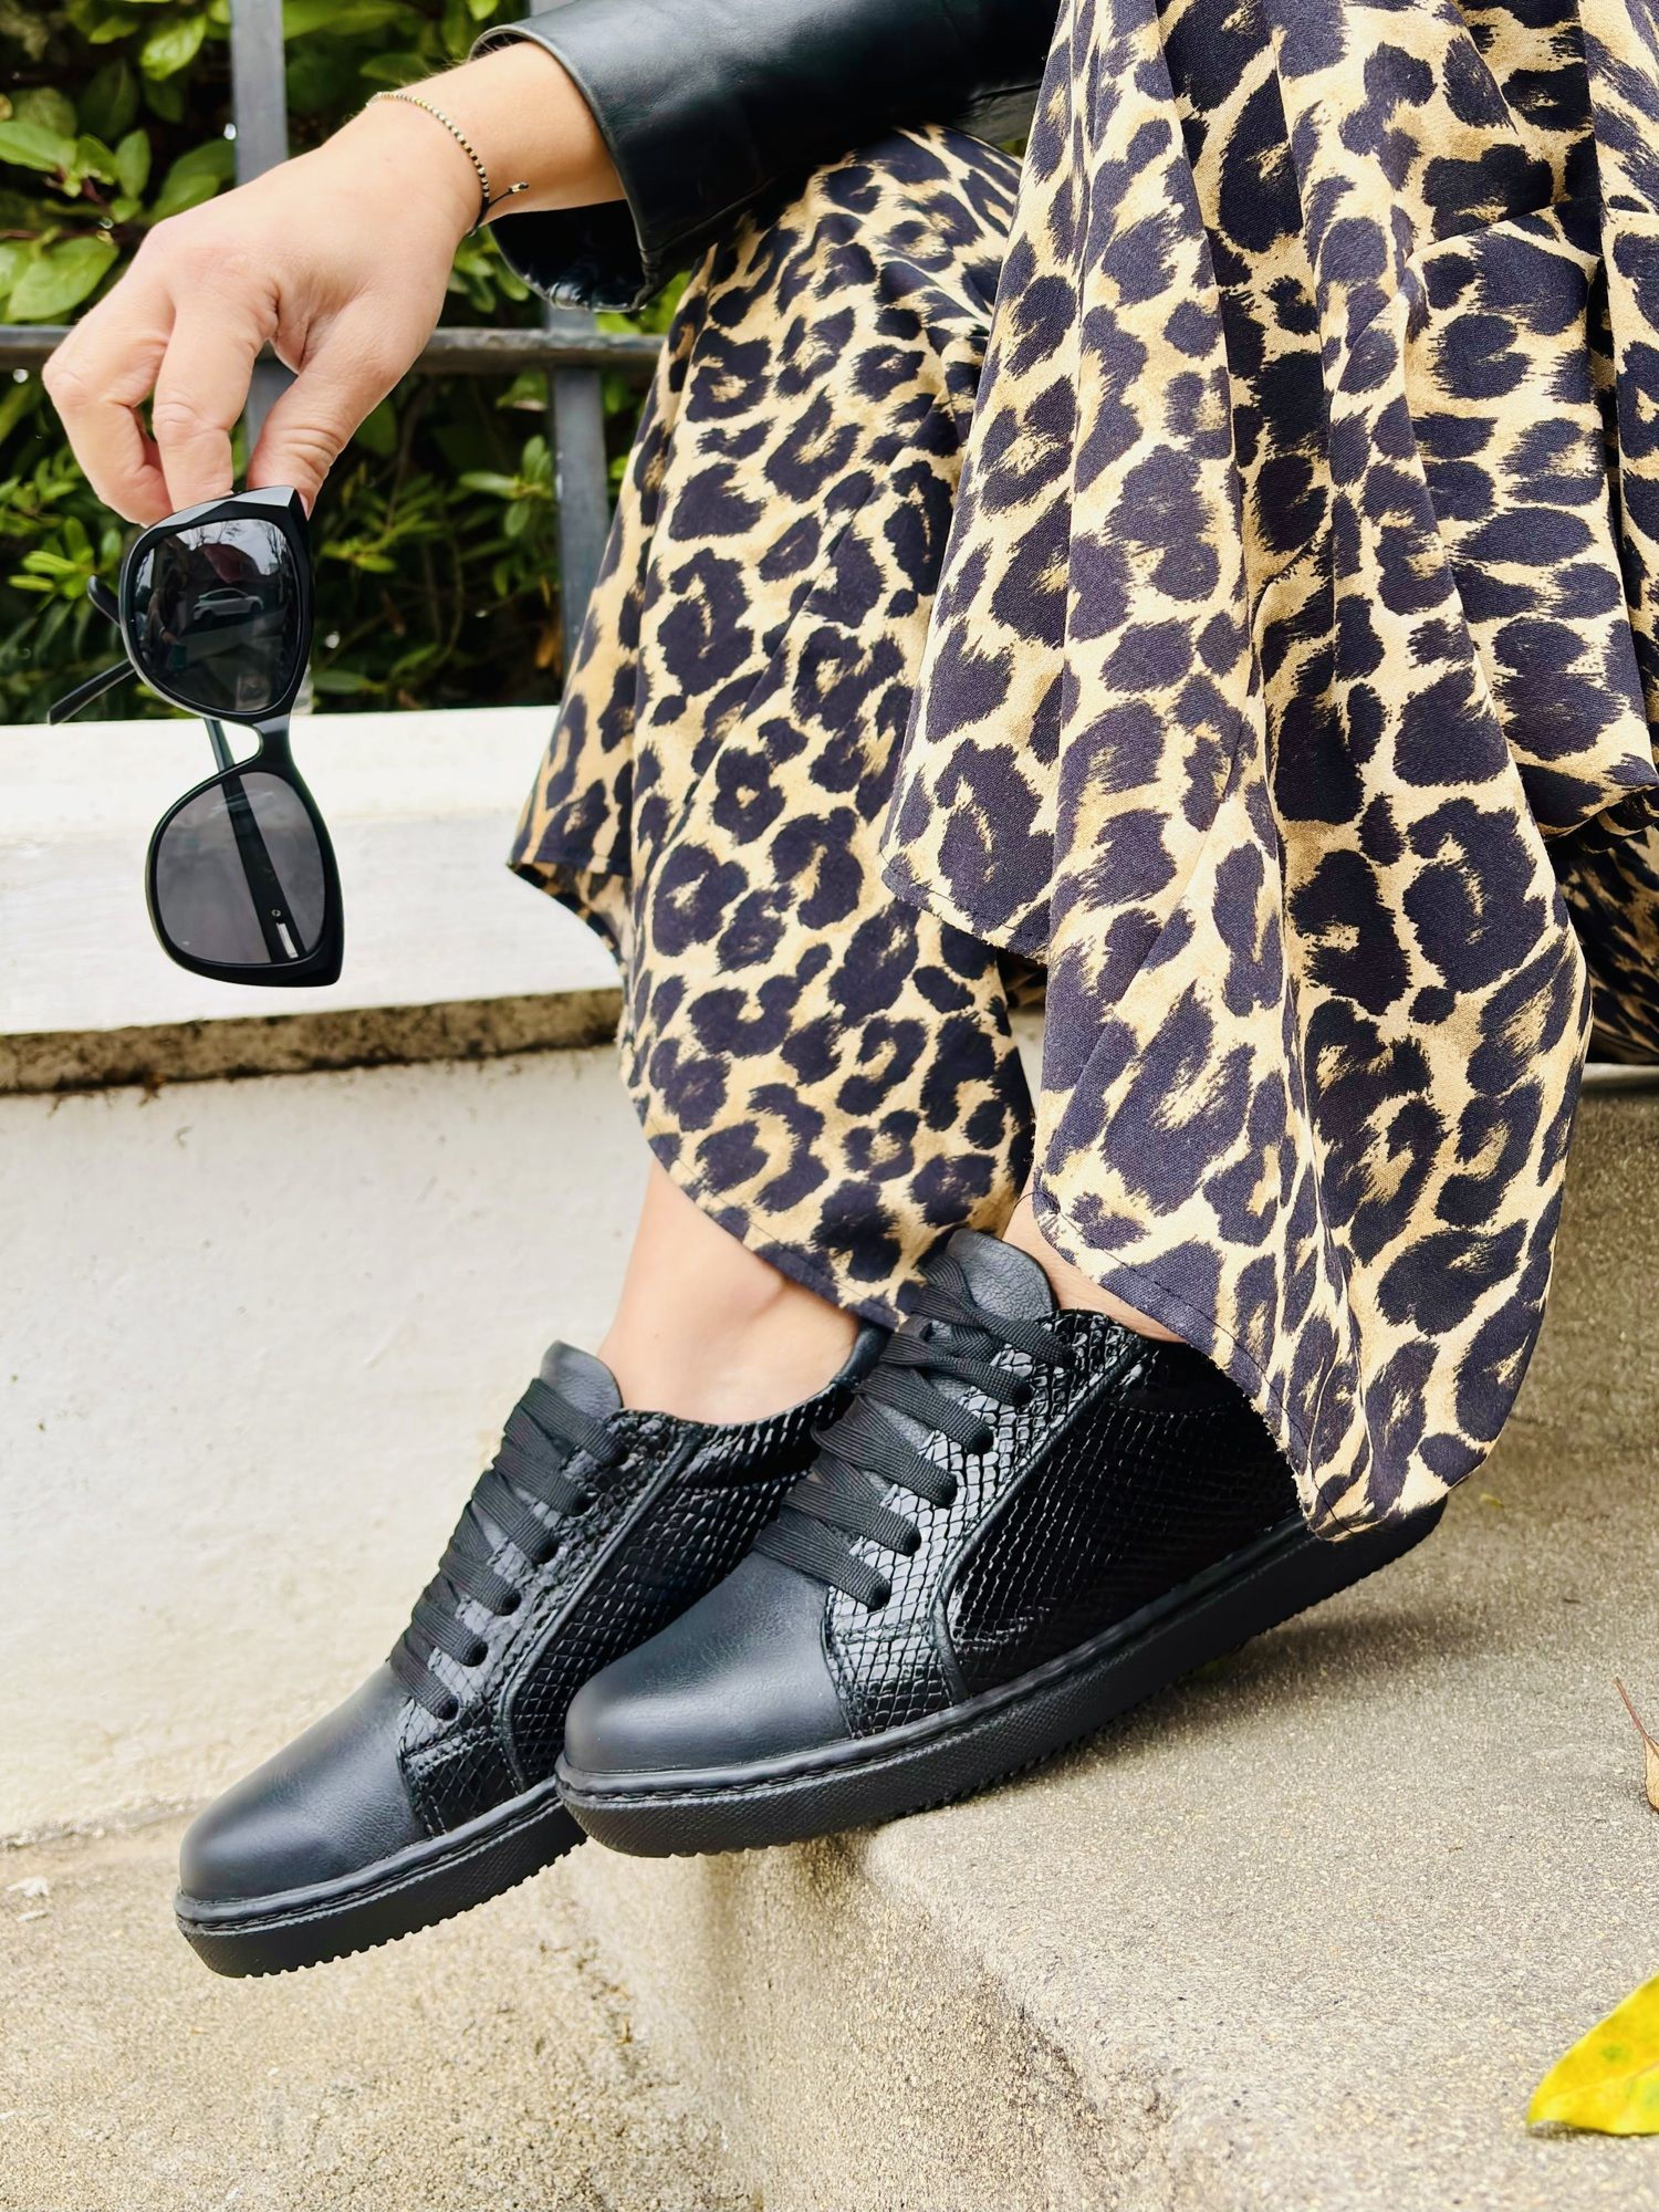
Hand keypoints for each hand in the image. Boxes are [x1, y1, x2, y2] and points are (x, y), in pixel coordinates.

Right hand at [43, 101, 479, 524]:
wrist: (389, 177)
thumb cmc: (391, 251)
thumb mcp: (372, 356)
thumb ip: (313, 438)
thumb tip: (276, 516)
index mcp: (225, 277)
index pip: (185, 415)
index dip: (197, 495)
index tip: (229, 543)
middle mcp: (167, 265)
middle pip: (89, 390)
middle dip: (123, 475)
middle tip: (186, 523)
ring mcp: (152, 267)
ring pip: (80, 376)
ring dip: (112, 448)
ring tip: (180, 493)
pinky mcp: (155, 280)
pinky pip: (105, 358)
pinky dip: (125, 417)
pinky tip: (179, 451)